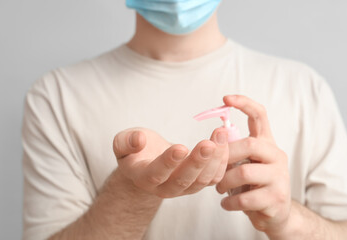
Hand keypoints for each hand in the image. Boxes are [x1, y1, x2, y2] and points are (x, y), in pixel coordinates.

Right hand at [113, 127, 228, 197]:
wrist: (147, 163)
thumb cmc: (135, 151)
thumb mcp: (122, 143)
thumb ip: (126, 142)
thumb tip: (139, 139)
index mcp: (143, 177)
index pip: (156, 173)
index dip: (168, 162)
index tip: (180, 147)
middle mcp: (164, 188)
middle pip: (183, 181)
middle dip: (197, 162)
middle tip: (209, 144)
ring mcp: (183, 188)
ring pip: (202, 180)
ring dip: (214, 159)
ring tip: (221, 134)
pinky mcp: (198, 183)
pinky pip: (213, 177)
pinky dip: (221, 161)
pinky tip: (224, 141)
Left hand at [216, 95, 290, 235]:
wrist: (275, 213)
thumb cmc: (253, 185)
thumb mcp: (245, 164)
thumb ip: (234, 150)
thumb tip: (213, 138)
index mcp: (266, 143)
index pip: (260, 115)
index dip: (244, 103)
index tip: (225, 98)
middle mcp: (276, 155)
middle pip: (249, 144)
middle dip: (226, 156)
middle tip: (214, 170)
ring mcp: (280, 176)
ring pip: (244, 172)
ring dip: (224, 182)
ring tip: (218, 189)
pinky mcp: (277, 198)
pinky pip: (246, 198)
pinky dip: (230, 203)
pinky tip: (226, 205)